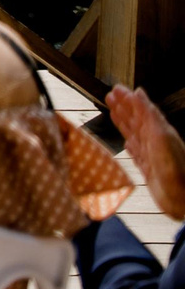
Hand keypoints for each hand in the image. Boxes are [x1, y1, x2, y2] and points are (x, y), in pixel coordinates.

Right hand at [107, 84, 184, 219]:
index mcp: (159, 131)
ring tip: (113, 112)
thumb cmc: (175, 168)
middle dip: (123, 108)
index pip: (141, 110)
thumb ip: (149, 114)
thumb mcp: (161, 135)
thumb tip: (138, 92)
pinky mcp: (148, 169)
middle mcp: (155, 141)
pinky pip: (135, 152)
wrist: (182, 199)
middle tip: (110, 96)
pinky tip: (125, 142)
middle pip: (136, 120)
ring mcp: (151, 155)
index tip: (116, 89)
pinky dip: (129, 145)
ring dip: (123, 123)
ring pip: (134, 134)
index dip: (129, 100)